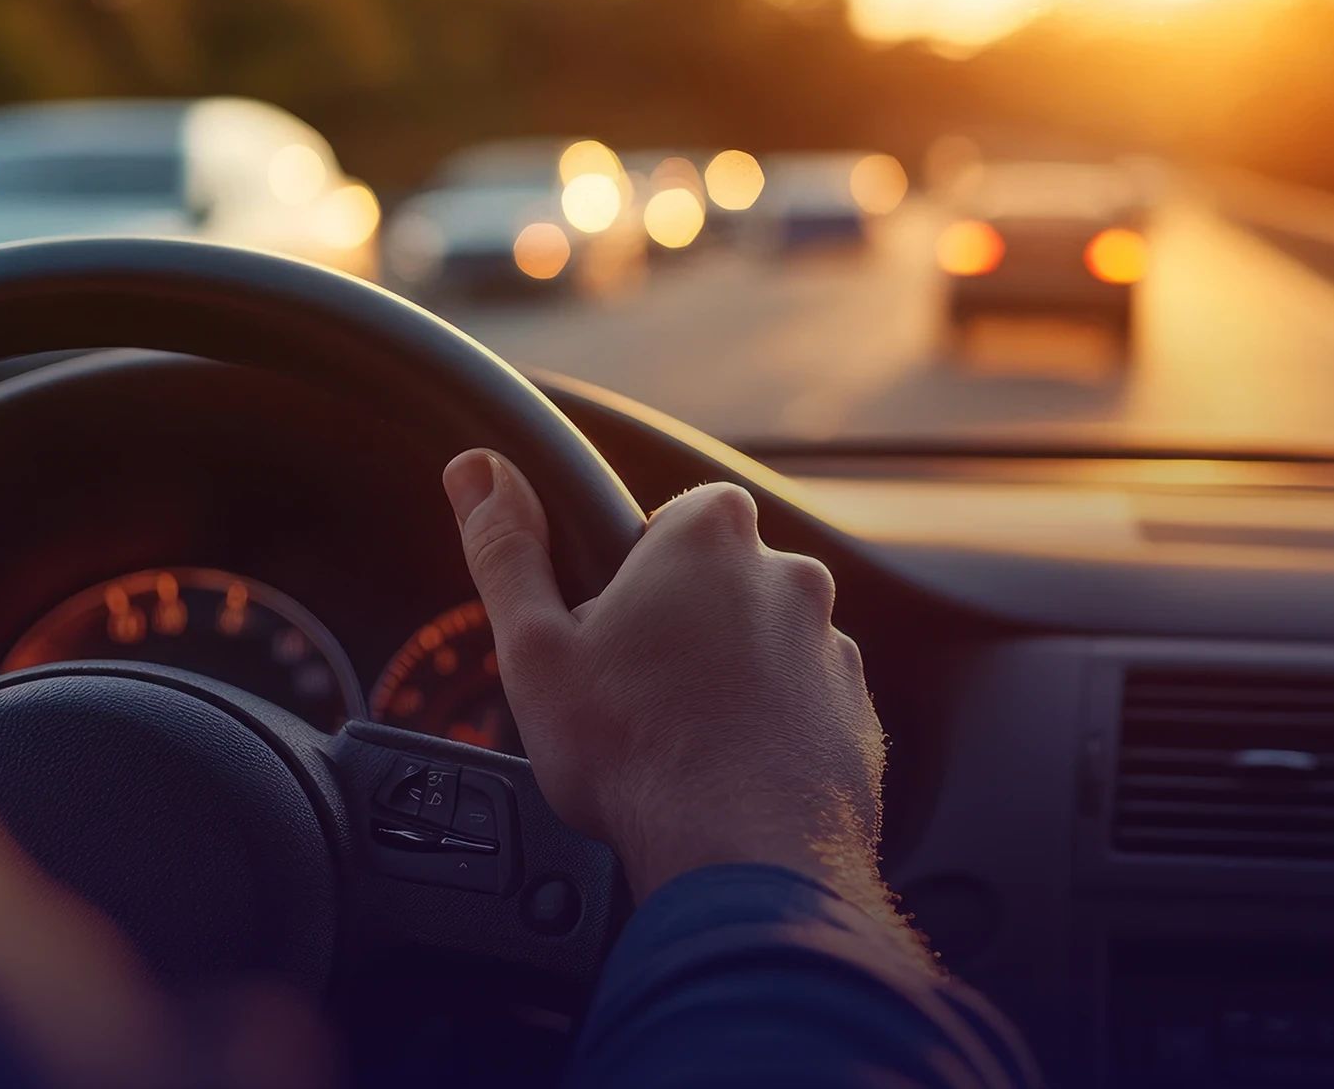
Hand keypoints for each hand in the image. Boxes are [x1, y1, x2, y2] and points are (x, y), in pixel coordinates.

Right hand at [443, 449, 904, 929]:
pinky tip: (727, 774)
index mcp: (711, 535)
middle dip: (685, 624)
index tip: (612, 629)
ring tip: (682, 744)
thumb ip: (506, 549)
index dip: (634, 571)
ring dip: (731, 678)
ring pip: (766, 645)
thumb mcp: (534, 647)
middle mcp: (790, 577)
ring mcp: (833, 649)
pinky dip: (771, 730)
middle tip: (636, 693)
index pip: (673, 515)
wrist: (742, 864)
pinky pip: (804, 707)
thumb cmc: (633, 753)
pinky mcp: (857, 717)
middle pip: (722, 582)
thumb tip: (476, 471)